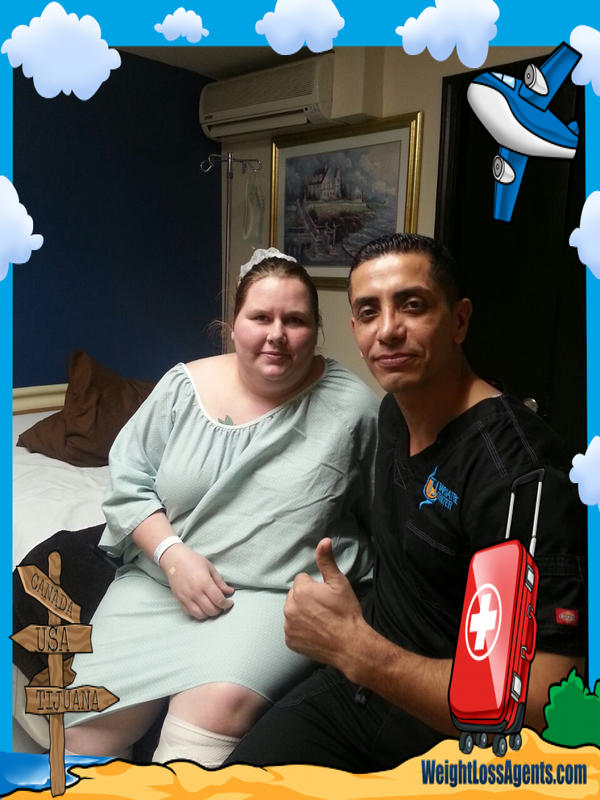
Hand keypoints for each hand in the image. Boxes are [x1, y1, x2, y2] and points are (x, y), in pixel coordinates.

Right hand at [159, 544, 233, 619]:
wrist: (174, 559)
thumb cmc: (193, 561)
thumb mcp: (210, 568)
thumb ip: (220, 582)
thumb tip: (230, 592)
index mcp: (205, 582)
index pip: (219, 600)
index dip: (227, 604)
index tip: (230, 603)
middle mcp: (195, 592)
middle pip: (211, 610)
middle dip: (220, 610)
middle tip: (222, 605)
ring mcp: (186, 598)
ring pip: (201, 615)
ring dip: (210, 614)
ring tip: (213, 607)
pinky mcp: (180, 600)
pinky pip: (191, 613)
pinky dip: (199, 614)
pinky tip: (203, 607)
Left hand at [284, 538, 363, 666]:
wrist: (350, 644)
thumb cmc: (345, 612)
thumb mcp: (339, 583)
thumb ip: (326, 561)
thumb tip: (323, 541)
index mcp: (300, 590)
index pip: (302, 580)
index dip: (316, 587)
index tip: (326, 596)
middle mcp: (289, 607)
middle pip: (296, 596)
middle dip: (307, 599)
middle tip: (324, 609)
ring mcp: (288, 626)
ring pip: (293, 612)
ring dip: (302, 614)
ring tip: (321, 621)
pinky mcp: (290, 640)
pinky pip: (292, 629)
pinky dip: (301, 630)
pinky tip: (315, 632)